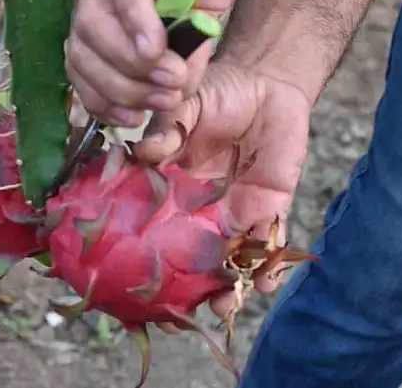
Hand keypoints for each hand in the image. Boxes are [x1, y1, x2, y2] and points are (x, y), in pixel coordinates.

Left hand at [65, 0, 241, 127]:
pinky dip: (136, 23)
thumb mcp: (198, 20)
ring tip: (169, 79)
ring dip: (129, 63)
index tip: (134, 120)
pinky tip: (156, 47)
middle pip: (80, 51)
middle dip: (119, 87)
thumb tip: (174, 101)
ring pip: (92, 24)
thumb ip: (182, 57)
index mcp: (98, 9)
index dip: (101, 100)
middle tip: (162, 100)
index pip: (78, 67)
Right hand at [132, 61, 312, 322]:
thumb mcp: (187, 106)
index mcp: (171, 187)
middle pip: (188, 259)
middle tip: (175, 317)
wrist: (267, 84)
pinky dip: (269, 267)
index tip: (130, 286)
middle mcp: (199, 209)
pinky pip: (269, 245)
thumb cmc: (219, 93)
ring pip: (228, 261)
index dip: (142, 256)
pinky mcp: (270, 210)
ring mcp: (234, 213)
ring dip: (228, 289)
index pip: (152, 228)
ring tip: (224, 306)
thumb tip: (142, 151)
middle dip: (183, 291)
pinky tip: (266, 283)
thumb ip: (167, 129)